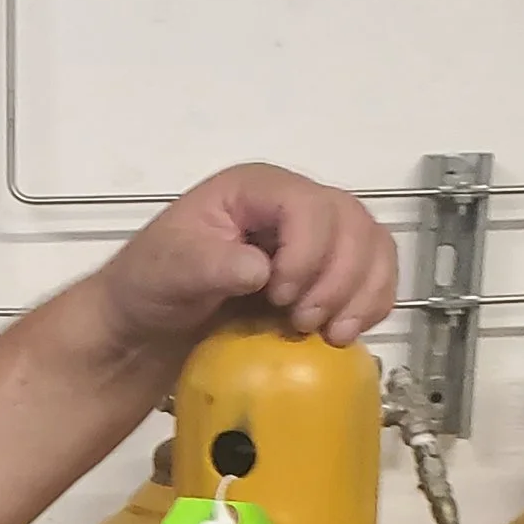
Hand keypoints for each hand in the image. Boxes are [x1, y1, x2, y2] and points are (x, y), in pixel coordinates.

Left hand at [97, 164, 398, 360]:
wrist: (150, 326)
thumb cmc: (151, 287)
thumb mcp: (166, 271)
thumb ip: (209, 264)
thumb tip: (259, 269)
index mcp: (254, 189)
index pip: (307, 204)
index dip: (306, 251)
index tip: (277, 294)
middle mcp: (292, 204)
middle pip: (352, 223)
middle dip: (339, 277)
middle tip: (304, 321)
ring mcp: (315, 237)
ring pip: (373, 248)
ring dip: (362, 294)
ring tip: (330, 333)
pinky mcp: (326, 272)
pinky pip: (373, 278)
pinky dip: (370, 305)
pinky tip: (343, 334)